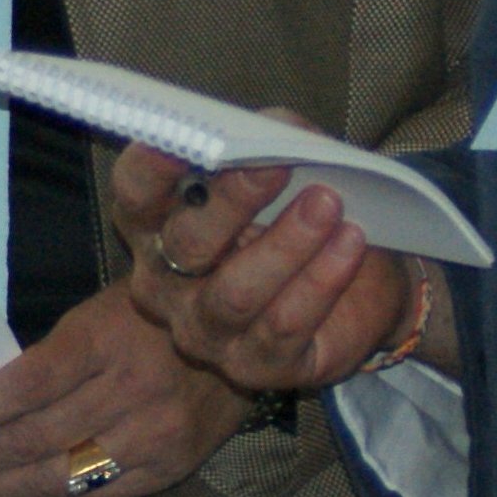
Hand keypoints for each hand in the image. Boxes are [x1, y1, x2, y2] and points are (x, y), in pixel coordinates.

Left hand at [0, 287, 248, 496]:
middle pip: (27, 440)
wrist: (249, 328)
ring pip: (53, 477)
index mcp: (107, 338)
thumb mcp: (102, 307)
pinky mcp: (170, 467)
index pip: (21, 388)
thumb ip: (49, 354)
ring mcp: (154, 435)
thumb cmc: (157, 309)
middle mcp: (132, 390)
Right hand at [109, 128, 444, 393]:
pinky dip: (321, 281)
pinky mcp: (254, 367)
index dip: (157, 164)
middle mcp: (167, 283)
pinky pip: (282, 327)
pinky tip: (349, 245)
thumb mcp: (289, 164)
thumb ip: (273, 139)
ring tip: (329, 205)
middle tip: (279, 165)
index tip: (193, 136)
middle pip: (187, 241)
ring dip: (287, 244)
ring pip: (235, 293)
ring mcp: (206, 331)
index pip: (137, 192)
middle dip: (234, 200)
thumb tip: (279, 129)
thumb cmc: (301, 212)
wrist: (359, 279)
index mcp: (157, 223)